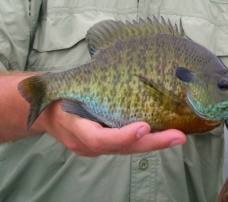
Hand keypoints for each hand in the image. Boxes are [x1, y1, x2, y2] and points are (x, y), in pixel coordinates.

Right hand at [35, 101, 186, 156]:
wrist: (48, 113)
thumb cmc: (54, 97)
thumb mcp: (53, 91)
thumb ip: (59, 86)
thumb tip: (47, 79)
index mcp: (77, 131)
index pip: (101, 140)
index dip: (123, 136)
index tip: (144, 126)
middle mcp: (90, 144)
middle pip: (124, 148)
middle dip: (153, 143)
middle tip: (178, 136)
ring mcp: (101, 145)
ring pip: (132, 147)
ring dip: (157, 141)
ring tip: (180, 134)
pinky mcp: (110, 141)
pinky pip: (131, 142)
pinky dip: (150, 137)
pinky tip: (169, 130)